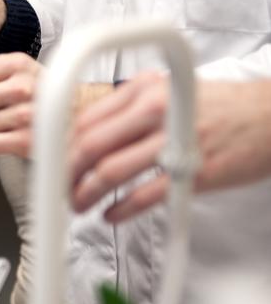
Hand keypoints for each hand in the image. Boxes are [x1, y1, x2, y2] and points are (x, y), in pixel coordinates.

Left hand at [71, 76, 270, 221]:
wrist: (270, 116)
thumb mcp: (167, 90)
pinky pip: (145, 195)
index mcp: (143, 89)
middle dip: (65, 173)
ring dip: (86, 193)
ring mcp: (174, 140)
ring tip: (78, 205)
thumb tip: (84, 132)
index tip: (53, 163)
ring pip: (111, 171)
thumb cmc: (217, 107)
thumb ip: (128, 108)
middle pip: (90, 145)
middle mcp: (155, 110)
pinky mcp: (193, 171)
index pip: (86, 120)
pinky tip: (110, 215)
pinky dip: (121, 209)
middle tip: (59, 189)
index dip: (61, 147)